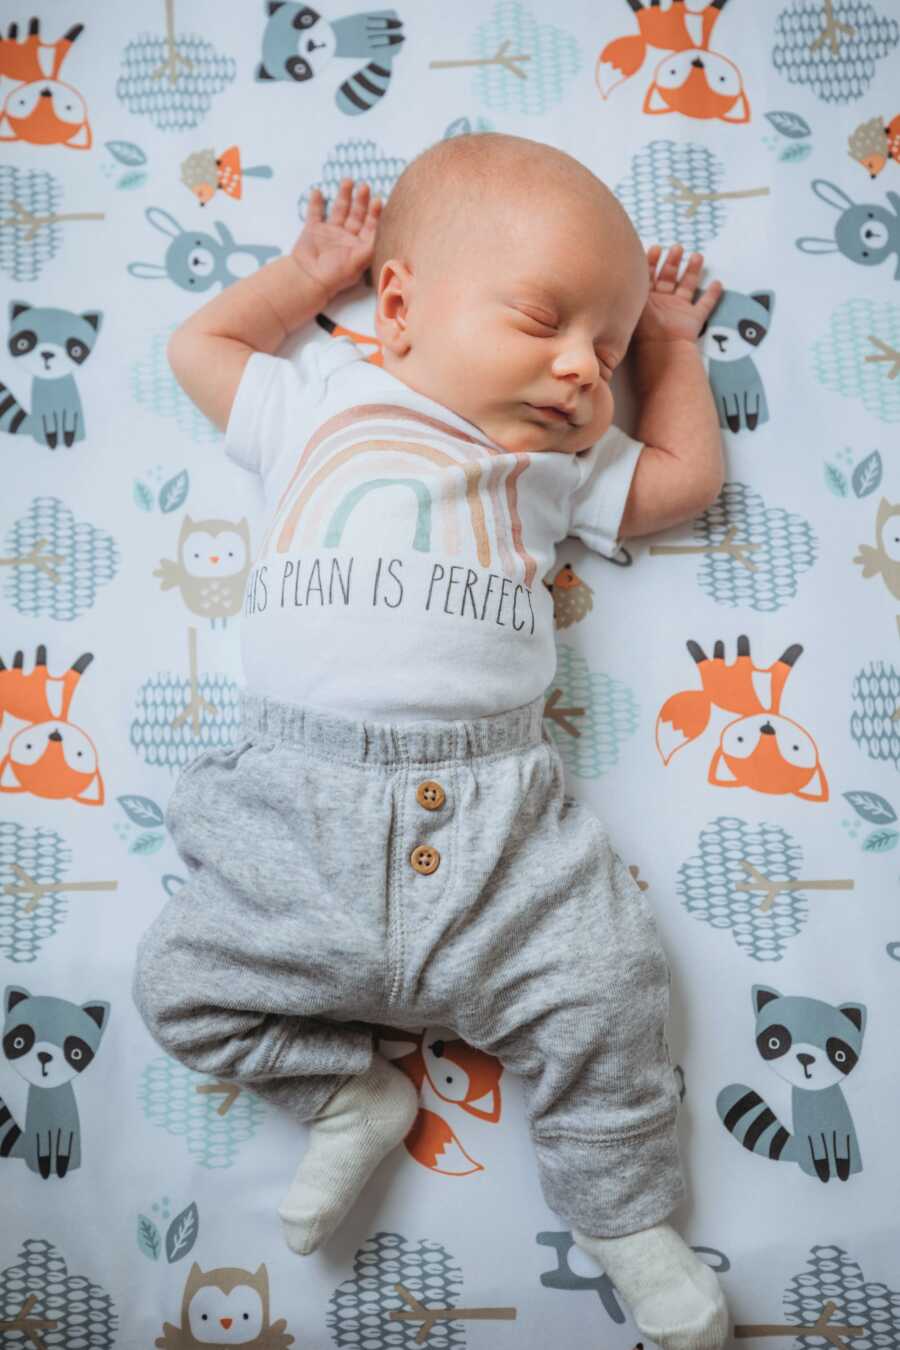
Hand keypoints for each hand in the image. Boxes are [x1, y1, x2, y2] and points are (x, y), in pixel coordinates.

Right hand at [290, 178, 382, 295]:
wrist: (308, 279)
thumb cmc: (335, 275)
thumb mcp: (358, 262)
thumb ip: (371, 246)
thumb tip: (386, 234)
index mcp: (359, 247)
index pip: (371, 227)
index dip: (375, 214)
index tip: (378, 200)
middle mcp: (346, 239)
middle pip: (356, 215)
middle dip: (361, 201)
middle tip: (365, 187)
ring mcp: (329, 234)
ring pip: (339, 210)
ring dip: (344, 195)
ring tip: (348, 180)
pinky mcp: (312, 231)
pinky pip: (315, 213)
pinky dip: (315, 202)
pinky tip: (318, 191)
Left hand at [633, 244, 722, 345]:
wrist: (662, 348)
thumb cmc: (645, 325)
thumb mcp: (636, 300)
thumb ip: (633, 283)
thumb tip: (622, 259)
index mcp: (646, 299)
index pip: (649, 275)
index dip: (652, 261)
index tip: (657, 248)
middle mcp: (662, 303)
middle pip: (668, 278)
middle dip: (672, 261)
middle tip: (677, 248)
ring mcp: (678, 311)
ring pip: (687, 286)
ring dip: (692, 271)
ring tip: (697, 255)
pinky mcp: (693, 319)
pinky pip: (705, 305)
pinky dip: (712, 295)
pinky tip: (718, 283)